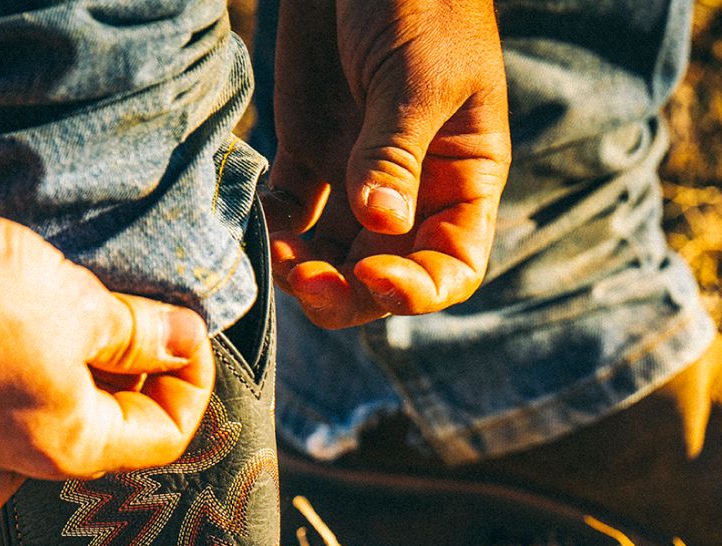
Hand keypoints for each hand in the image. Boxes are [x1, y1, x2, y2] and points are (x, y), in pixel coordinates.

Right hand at [0, 133, 213, 514]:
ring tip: (72, 334)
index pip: (162, 436)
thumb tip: (184, 341)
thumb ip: (141, 335)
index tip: (190, 331)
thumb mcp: (84, 308)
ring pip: (28, 441)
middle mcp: (10, 463)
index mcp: (68, 450)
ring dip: (64, 395)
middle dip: (131, 383)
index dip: (191, 383)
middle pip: (98, 437)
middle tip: (140, 323)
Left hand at [263, 0, 510, 328]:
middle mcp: (413, 191)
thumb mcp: (418, 76)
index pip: (453, 266)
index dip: (418, 291)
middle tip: (307, 284)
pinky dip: (274, 231)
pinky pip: (292, 214)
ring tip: (279, 261)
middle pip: (385, 276)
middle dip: (348, 294)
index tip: (375, 277)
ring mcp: (358, 176)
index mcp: (461, 179)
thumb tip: (381, 226)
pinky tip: (260, 221)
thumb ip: (394, 153)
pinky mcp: (310, 154)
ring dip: (306, 272)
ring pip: (334, 257)